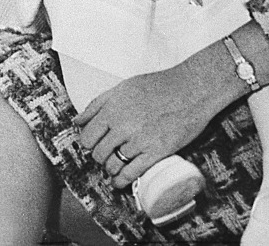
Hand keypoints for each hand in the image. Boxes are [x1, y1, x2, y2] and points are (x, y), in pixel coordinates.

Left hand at [75, 63, 218, 187]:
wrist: (191, 90)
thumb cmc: (158, 86)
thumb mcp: (123, 87)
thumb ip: (98, 104)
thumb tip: (77, 121)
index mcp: (112, 107)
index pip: (87, 136)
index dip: (88, 144)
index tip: (93, 145)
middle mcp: (122, 124)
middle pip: (98, 153)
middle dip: (99, 157)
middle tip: (105, 156)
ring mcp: (139, 140)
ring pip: (113, 165)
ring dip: (111, 169)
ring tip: (114, 167)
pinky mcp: (156, 152)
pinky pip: (131, 173)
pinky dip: (121, 181)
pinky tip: (119, 182)